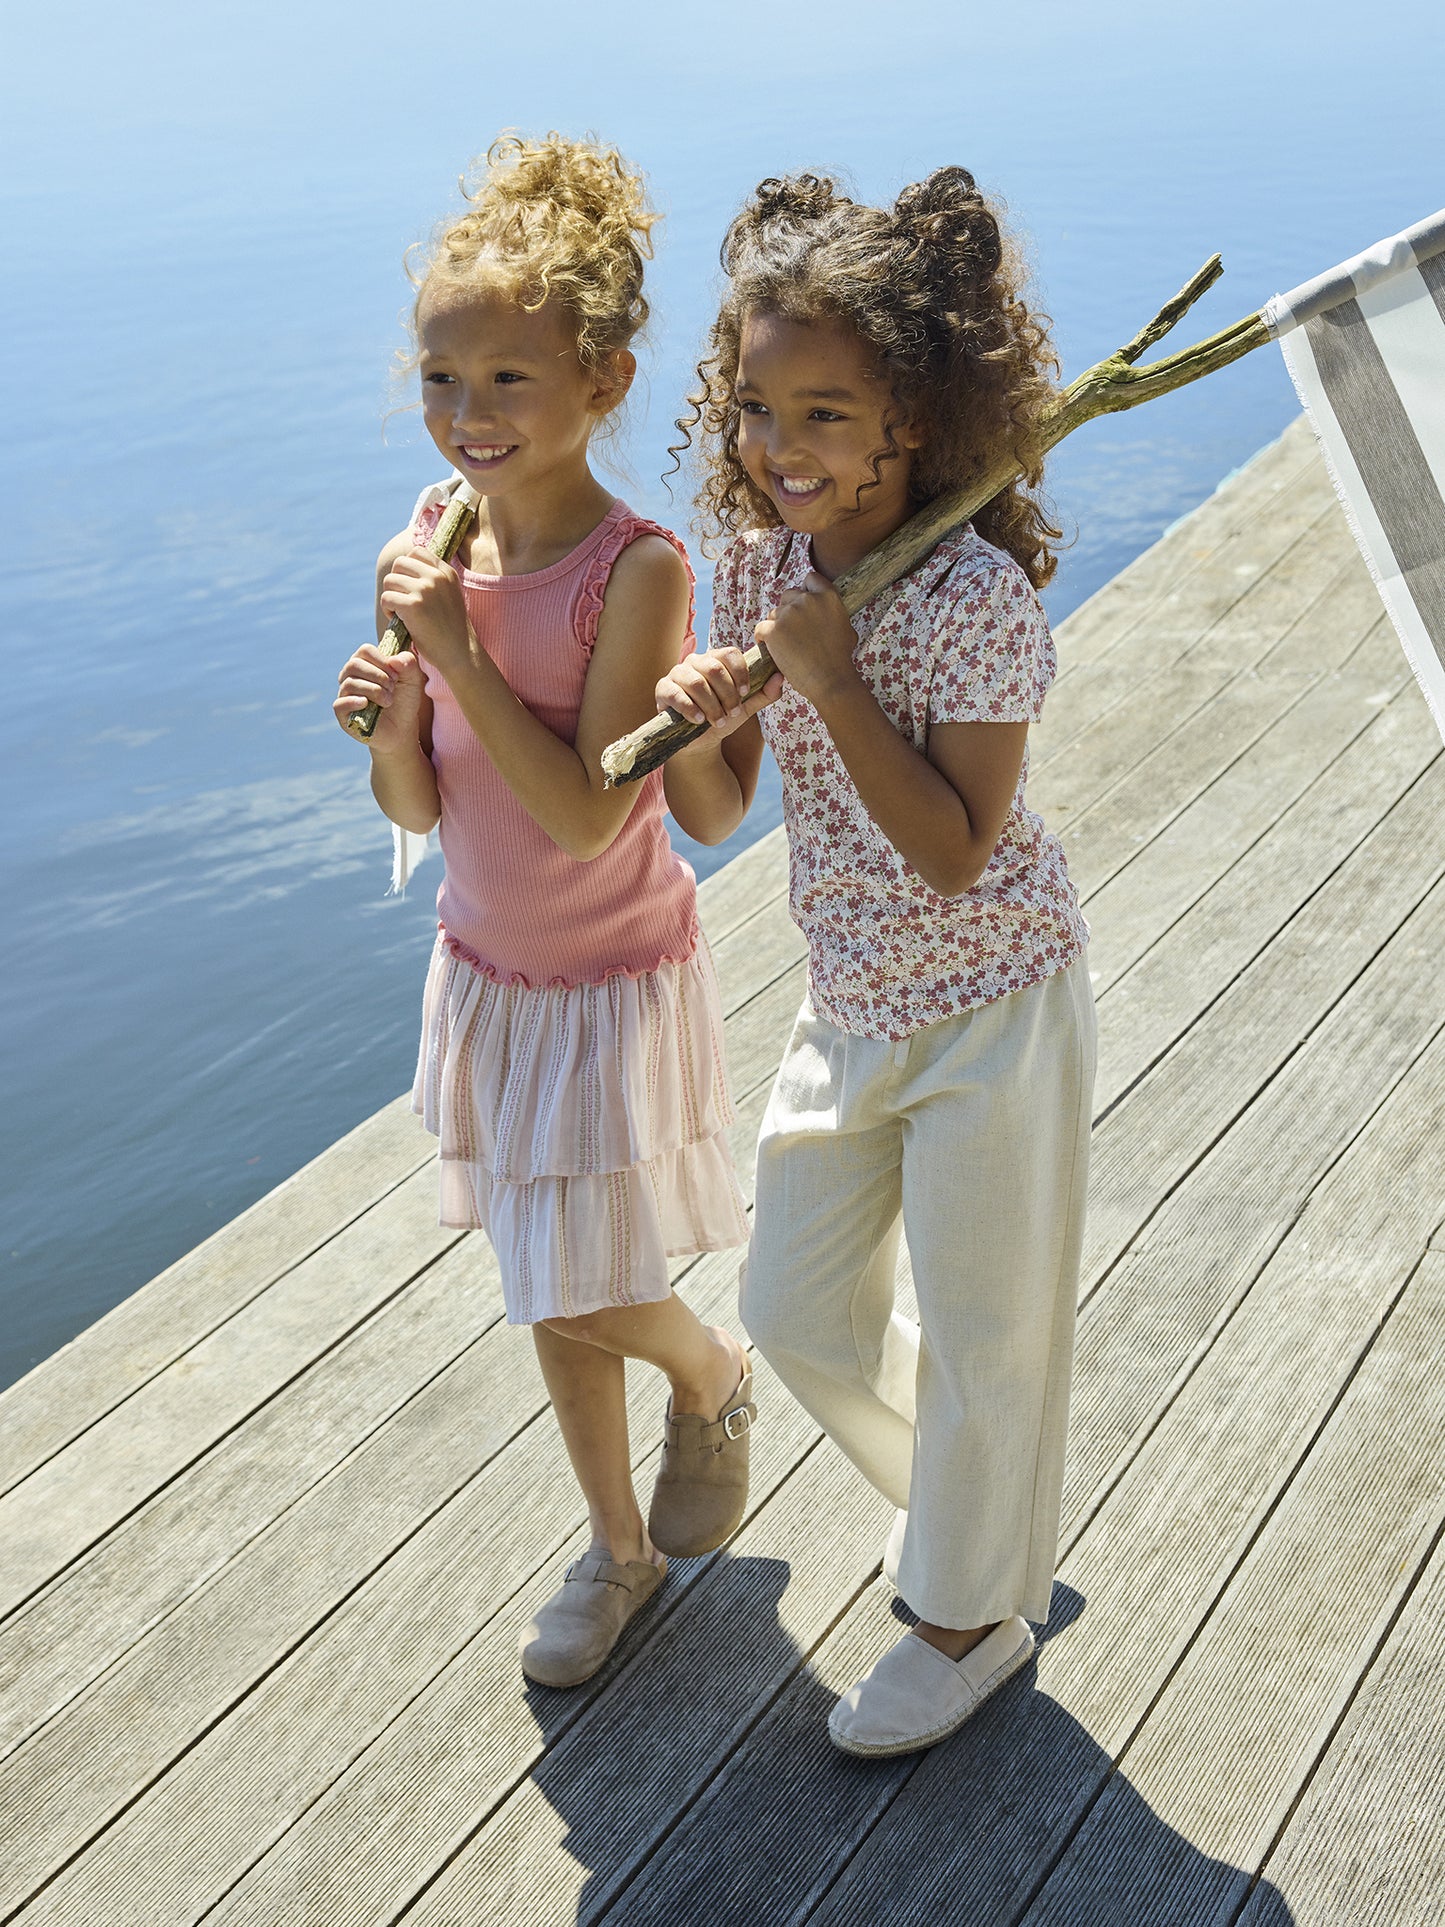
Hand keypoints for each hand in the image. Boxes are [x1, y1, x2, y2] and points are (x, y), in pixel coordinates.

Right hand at [334, 642, 425, 751]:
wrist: (402, 729)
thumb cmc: (405, 701)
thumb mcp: (413, 680)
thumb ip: (409, 664)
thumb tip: (394, 660)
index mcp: (365, 663)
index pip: (365, 650)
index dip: (382, 661)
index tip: (396, 675)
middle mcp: (351, 676)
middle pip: (354, 664)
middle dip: (378, 676)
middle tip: (392, 688)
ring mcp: (345, 694)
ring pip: (349, 683)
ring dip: (374, 691)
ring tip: (388, 701)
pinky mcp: (342, 713)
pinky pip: (339, 704)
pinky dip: (354, 702)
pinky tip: (366, 704)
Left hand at [378, 550, 471, 668]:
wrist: (459, 653)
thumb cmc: (450, 628)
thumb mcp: (449, 595)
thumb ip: (434, 578)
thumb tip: (406, 563)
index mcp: (446, 572)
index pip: (416, 552)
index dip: (406, 569)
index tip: (410, 588)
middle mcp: (436, 576)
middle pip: (399, 564)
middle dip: (396, 583)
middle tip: (403, 602)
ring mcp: (425, 589)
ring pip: (389, 581)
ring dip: (391, 597)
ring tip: (402, 613)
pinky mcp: (413, 605)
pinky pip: (387, 598)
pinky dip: (388, 611)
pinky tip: (400, 621)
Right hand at [656, 646, 782, 742]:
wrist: (699, 742)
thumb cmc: (722, 718)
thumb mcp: (746, 708)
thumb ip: (764, 694)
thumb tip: (780, 677)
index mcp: (716, 661)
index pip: (730, 653)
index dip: (740, 673)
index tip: (745, 693)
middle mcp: (696, 662)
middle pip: (714, 668)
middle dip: (727, 694)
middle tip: (732, 712)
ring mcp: (677, 674)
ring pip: (696, 682)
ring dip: (711, 705)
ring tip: (717, 721)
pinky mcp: (663, 689)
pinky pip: (675, 693)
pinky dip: (690, 708)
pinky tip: (698, 720)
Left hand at [752, 570, 859, 708]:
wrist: (830, 680)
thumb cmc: (840, 659)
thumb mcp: (847, 628)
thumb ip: (834, 612)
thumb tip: (827, 610)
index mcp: (828, 596)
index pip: (810, 579)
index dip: (805, 592)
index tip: (803, 607)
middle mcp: (808, 600)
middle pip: (788, 596)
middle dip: (788, 611)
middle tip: (793, 632)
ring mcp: (789, 614)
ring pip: (773, 613)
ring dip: (777, 626)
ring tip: (785, 645)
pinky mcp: (773, 630)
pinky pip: (760, 628)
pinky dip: (763, 638)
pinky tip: (771, 649)